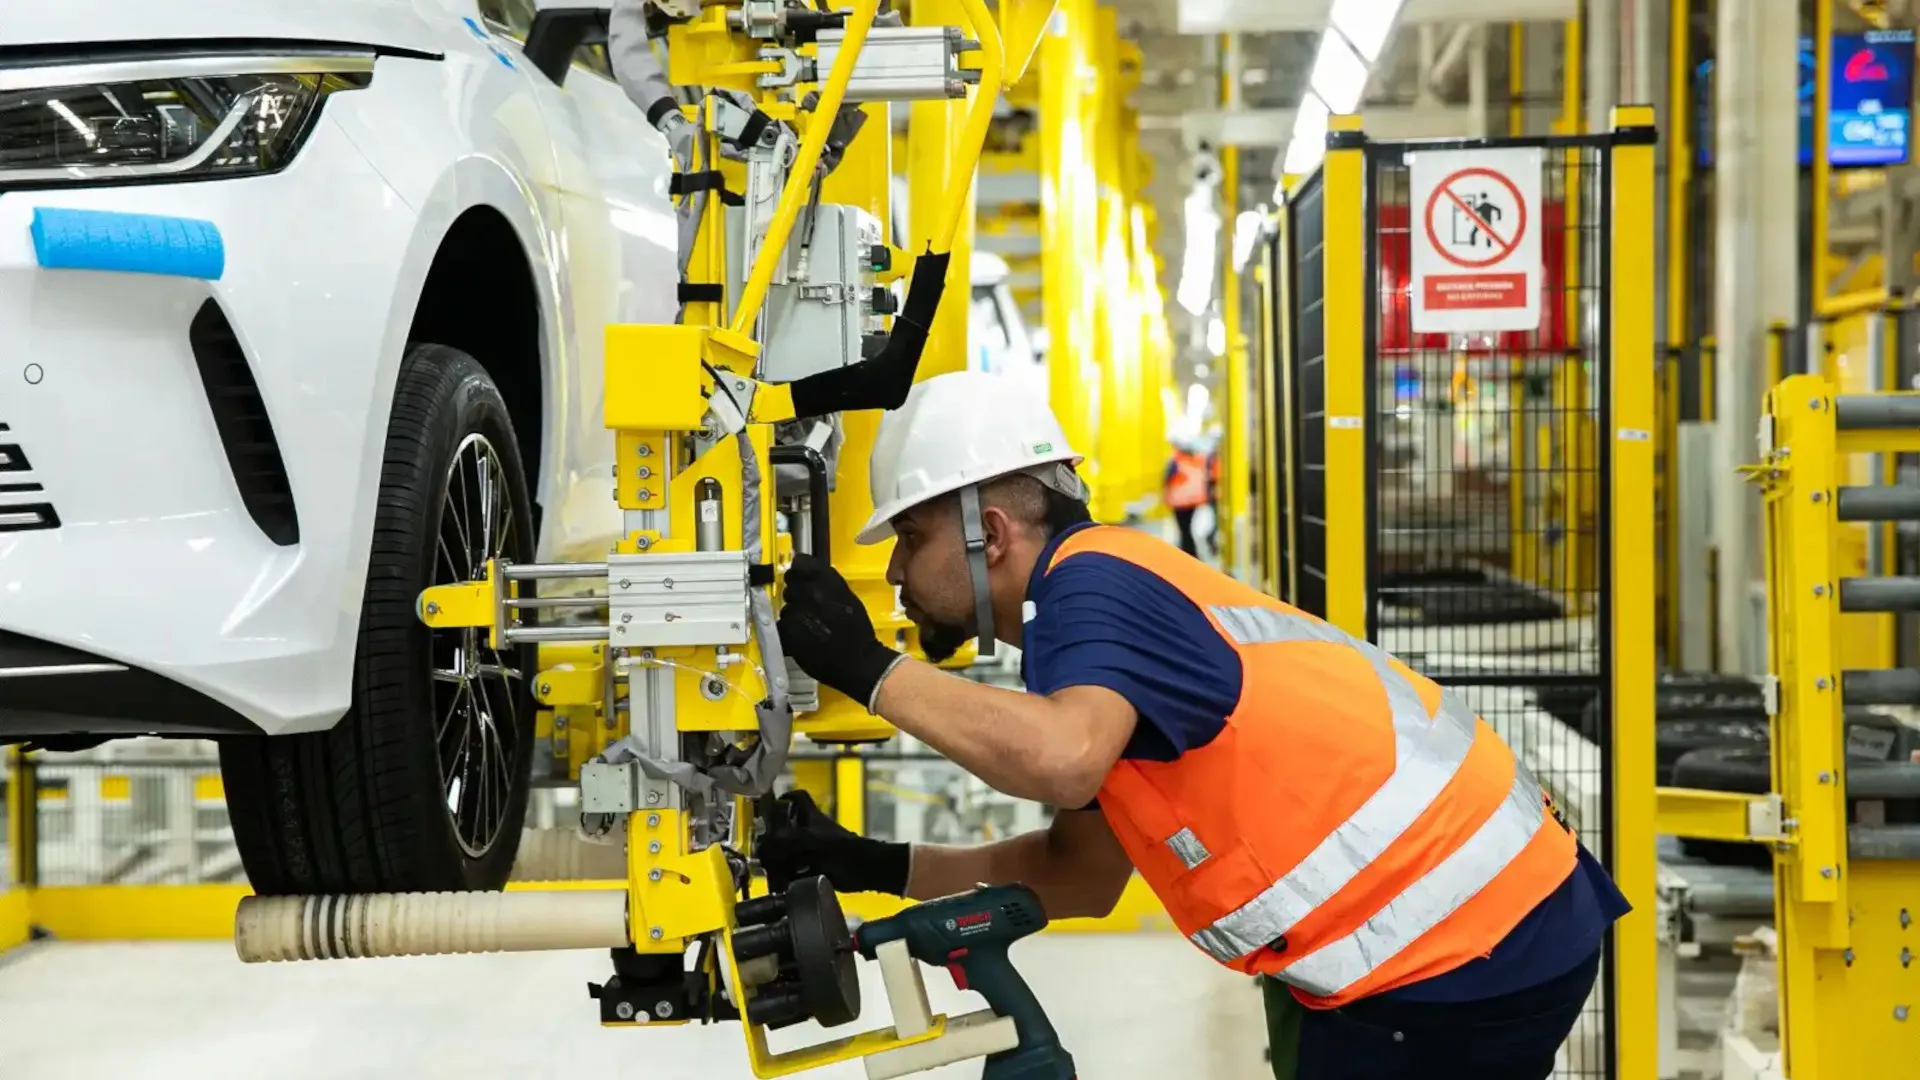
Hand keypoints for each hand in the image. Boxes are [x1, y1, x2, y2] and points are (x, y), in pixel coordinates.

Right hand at [756, 790, 909, 894]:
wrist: (866, 871)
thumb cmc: (844, 850)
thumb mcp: (812, 841)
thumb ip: (788, 840)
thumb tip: (764, 846)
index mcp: (810, 817)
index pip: (794, 798)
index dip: (781, 799)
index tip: (767, 810)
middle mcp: (809, 831)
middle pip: (784, 829)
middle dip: (772, 840)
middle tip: (762, 850)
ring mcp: (811, 850)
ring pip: (787, 851)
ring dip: (777, 860)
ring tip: (769, 869)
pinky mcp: (814, 867)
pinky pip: (793, 870)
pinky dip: (785, 876)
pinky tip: (780, 883)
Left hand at [777, 553, 904, 708]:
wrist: (859, 661)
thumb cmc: (858, 631)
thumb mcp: (848, 598)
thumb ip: (827, 584)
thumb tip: (807, 576)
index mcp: (828, 580)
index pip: (799, 563)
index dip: (798, 572)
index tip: (800, 580)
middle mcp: (811, 592)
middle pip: (789, 586)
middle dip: (796, 596)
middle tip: (808, 610)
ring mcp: (798, 612)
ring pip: (785, 608)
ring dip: (793, 616)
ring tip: (809, 628)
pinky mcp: (788, 632)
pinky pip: (781, 626)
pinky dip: (788, 633)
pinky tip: (802, 639)